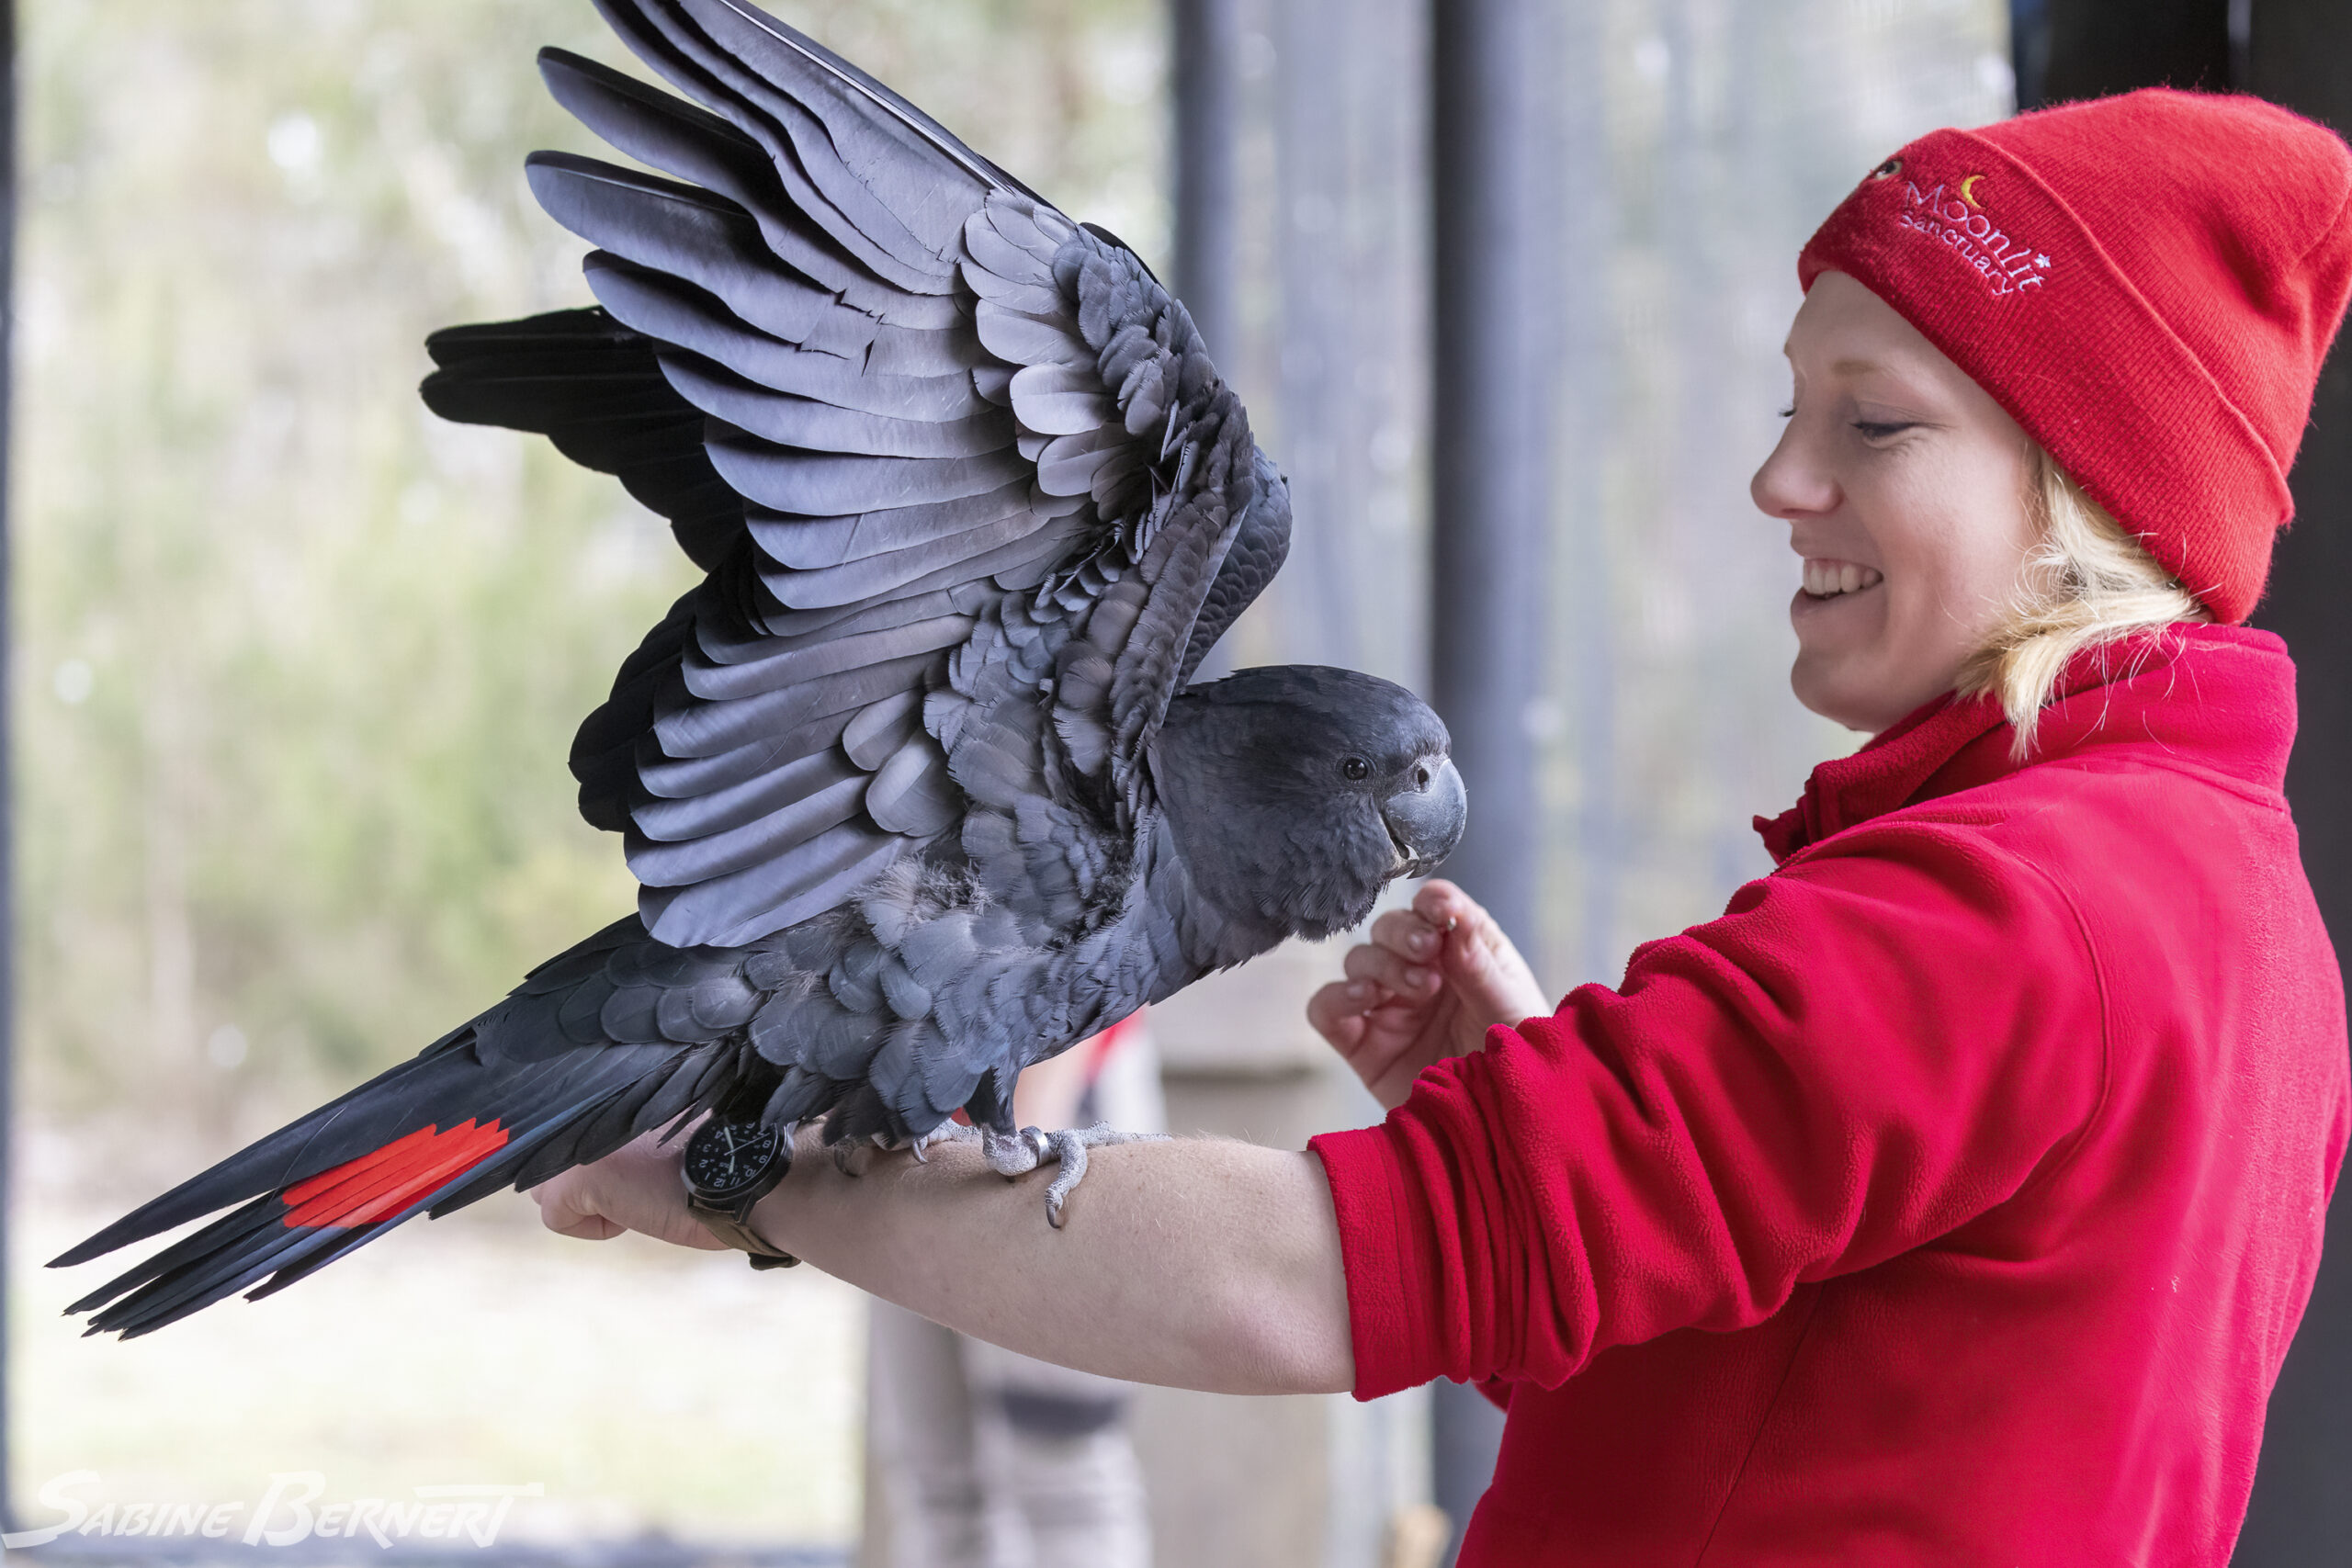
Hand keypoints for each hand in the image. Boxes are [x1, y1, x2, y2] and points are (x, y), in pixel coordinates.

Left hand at [530, 1119, 728, 1250]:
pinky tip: (637, 1208)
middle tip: (638, 1182)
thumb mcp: (664, 1126)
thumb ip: (625, 1125)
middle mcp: (583, 1106)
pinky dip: (596, 1228)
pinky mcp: (574, 1177)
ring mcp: (574, 1140)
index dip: (593, 1157)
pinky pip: (557, 1218)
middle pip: (547, 1159)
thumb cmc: (718, 1153)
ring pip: (546, 1189)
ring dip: (588, 1202)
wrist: (741, 1170)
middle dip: (584, 1182)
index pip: (564, 1127)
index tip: (631, 1166)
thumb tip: (603, 1148)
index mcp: (606, 1087)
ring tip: (639, 1193)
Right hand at [1306, 879, 1547, 1110]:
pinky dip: (1336, 997)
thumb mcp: (1511, 1009)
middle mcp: (1423, 974)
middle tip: (1426, 950)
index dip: (1432, 904)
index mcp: (1465, 955)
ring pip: (1358, 961)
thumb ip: (1479, 963)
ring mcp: (1389, 1009)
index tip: (1439, 912)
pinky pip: (1327, 1010)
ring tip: (1418, 990)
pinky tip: (1365, 1001)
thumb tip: (1449, 913)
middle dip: (1403, 933)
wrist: (1505, 1131)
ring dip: (1382, 964)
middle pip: (1389, 928)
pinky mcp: (1361, 1045)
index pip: (1436, 908)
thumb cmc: (1520, 1066)